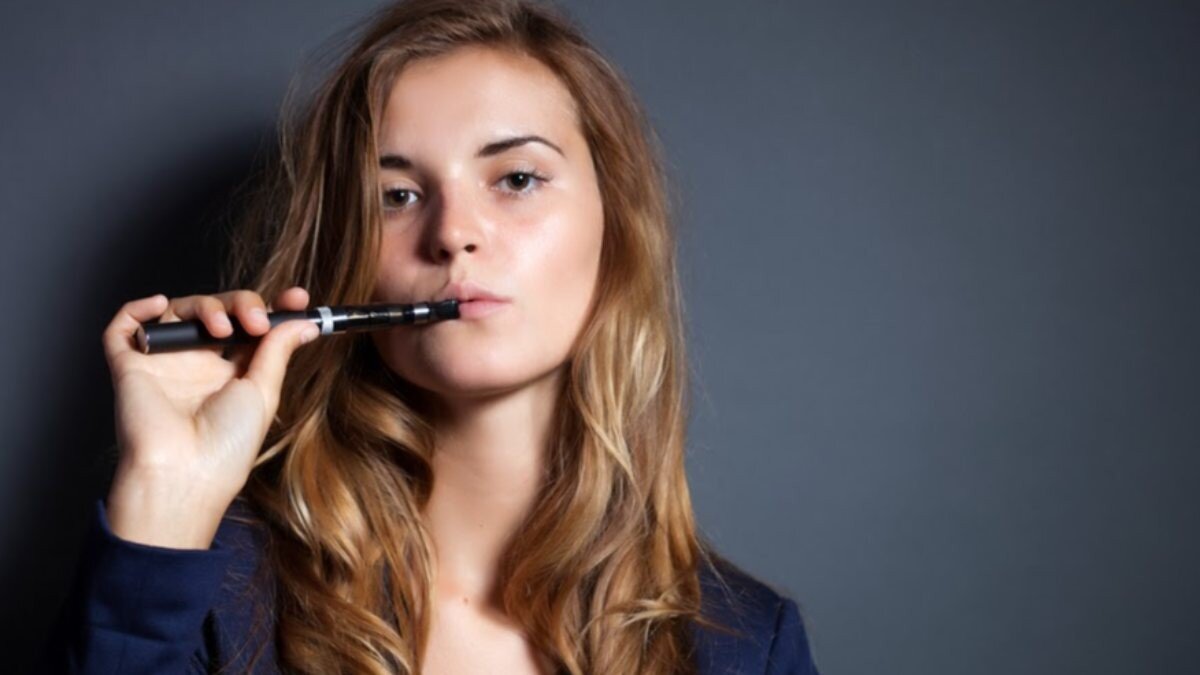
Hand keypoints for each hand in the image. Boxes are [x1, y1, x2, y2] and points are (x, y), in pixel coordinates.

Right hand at [101, 287, 317, 548]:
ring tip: (222, 328)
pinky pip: (123, 328)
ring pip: (178, 311)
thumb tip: (305, 322)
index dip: (269, 308)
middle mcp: (197, 365)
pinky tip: (160, 306)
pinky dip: (137, 309)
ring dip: (205, 306)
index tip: (297, 298)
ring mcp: (164, 363)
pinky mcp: (130, 366)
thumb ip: (278, 351)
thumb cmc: (227, 445)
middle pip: (217, 311)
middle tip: (256, 320)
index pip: (248, 327)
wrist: (185, 472)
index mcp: (231, 374)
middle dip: (240, 304)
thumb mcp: (263, 392)